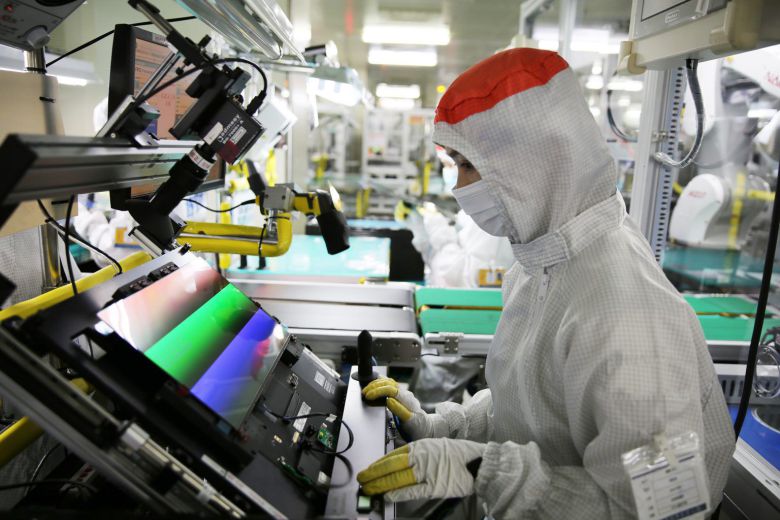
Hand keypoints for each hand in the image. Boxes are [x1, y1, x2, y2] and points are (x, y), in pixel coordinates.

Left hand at [357, 438, 484, 501]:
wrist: (478, 462)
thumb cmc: (458, 455)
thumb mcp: (434, 447)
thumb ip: (416, 454)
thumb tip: (397, 463)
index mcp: (420, 446)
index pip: (391, 456)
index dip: (377, 465)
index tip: (367, 470)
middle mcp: (420, 456)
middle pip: (390, 466)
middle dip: (373, 474)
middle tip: (362, 480)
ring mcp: (427, 470)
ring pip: (397, 477)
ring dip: (380, 484)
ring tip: (370, 489)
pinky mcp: (434, 485)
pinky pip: (412, 490)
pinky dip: (399, 493)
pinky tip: (388, 496)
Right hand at [362, 378, 442, 438]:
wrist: (424, 429)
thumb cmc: (417, 427)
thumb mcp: (409, 422)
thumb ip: (400, 410)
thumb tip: (388, 400)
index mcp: (407, 399)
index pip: (390, 389)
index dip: (378, 391)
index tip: (369, 396)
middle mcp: (405, 394)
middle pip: (388, 383)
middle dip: (374, 386)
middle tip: (364, 393)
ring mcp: (402, 394)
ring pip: (388, 382)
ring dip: (376, 383)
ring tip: (366, 389)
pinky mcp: (399, 396)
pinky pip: (389, 385)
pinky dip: (380, 383)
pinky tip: (374, 383)